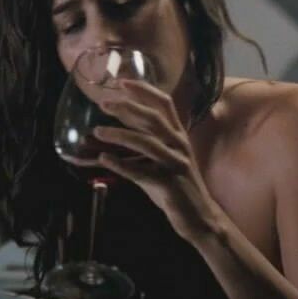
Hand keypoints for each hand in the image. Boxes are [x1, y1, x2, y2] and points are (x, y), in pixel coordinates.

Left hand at [87, 79, 224, 240]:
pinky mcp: (169, 184)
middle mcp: (180, 146)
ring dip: (121, 135)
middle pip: (155, 118)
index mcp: (178, 136)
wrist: (199, 216)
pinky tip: (104, 160)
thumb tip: (112, 132)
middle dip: (128, 108)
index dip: (144, 91)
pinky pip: (141, 172)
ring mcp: (176, 165)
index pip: (164, 104)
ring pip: (147, 143)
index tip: (121, 82)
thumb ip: (145, 145)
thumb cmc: (177, 186)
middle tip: (104, 103)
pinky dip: (121, 165)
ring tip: (98, 131)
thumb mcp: (164, 159)